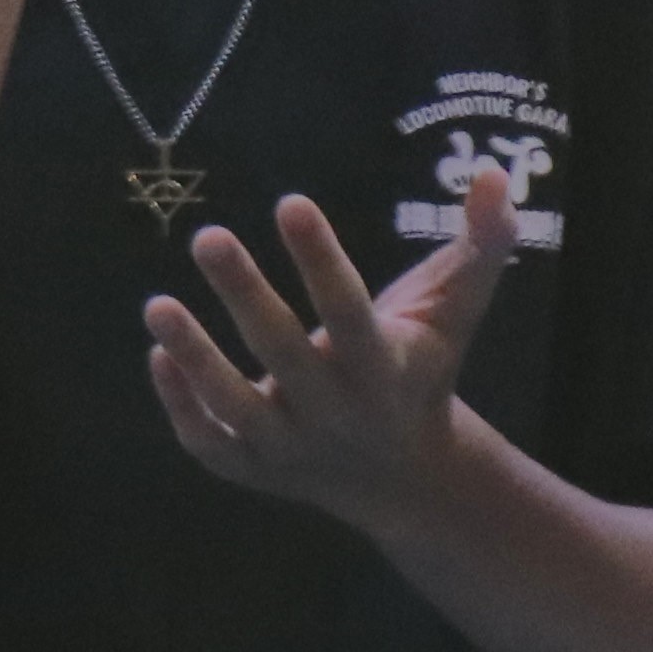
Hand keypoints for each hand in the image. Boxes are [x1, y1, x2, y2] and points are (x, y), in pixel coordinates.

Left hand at [145, 169, 517, 527]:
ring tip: (156, 304)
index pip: (351, 312)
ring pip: (235, 407)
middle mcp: (336, 413)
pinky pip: (209, 444)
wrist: (405, 480)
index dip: (320, 260)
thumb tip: (496, 171)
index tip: (292, 202)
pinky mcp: (254, 471)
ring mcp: (291, 448)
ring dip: (195, 357)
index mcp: (384, 370)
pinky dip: (181, 406)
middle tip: (208, 235)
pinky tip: (157, 354)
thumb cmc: (422, 372)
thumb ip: (482, 244)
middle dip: (245, 296)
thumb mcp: (455, 313)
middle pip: (284, 354)